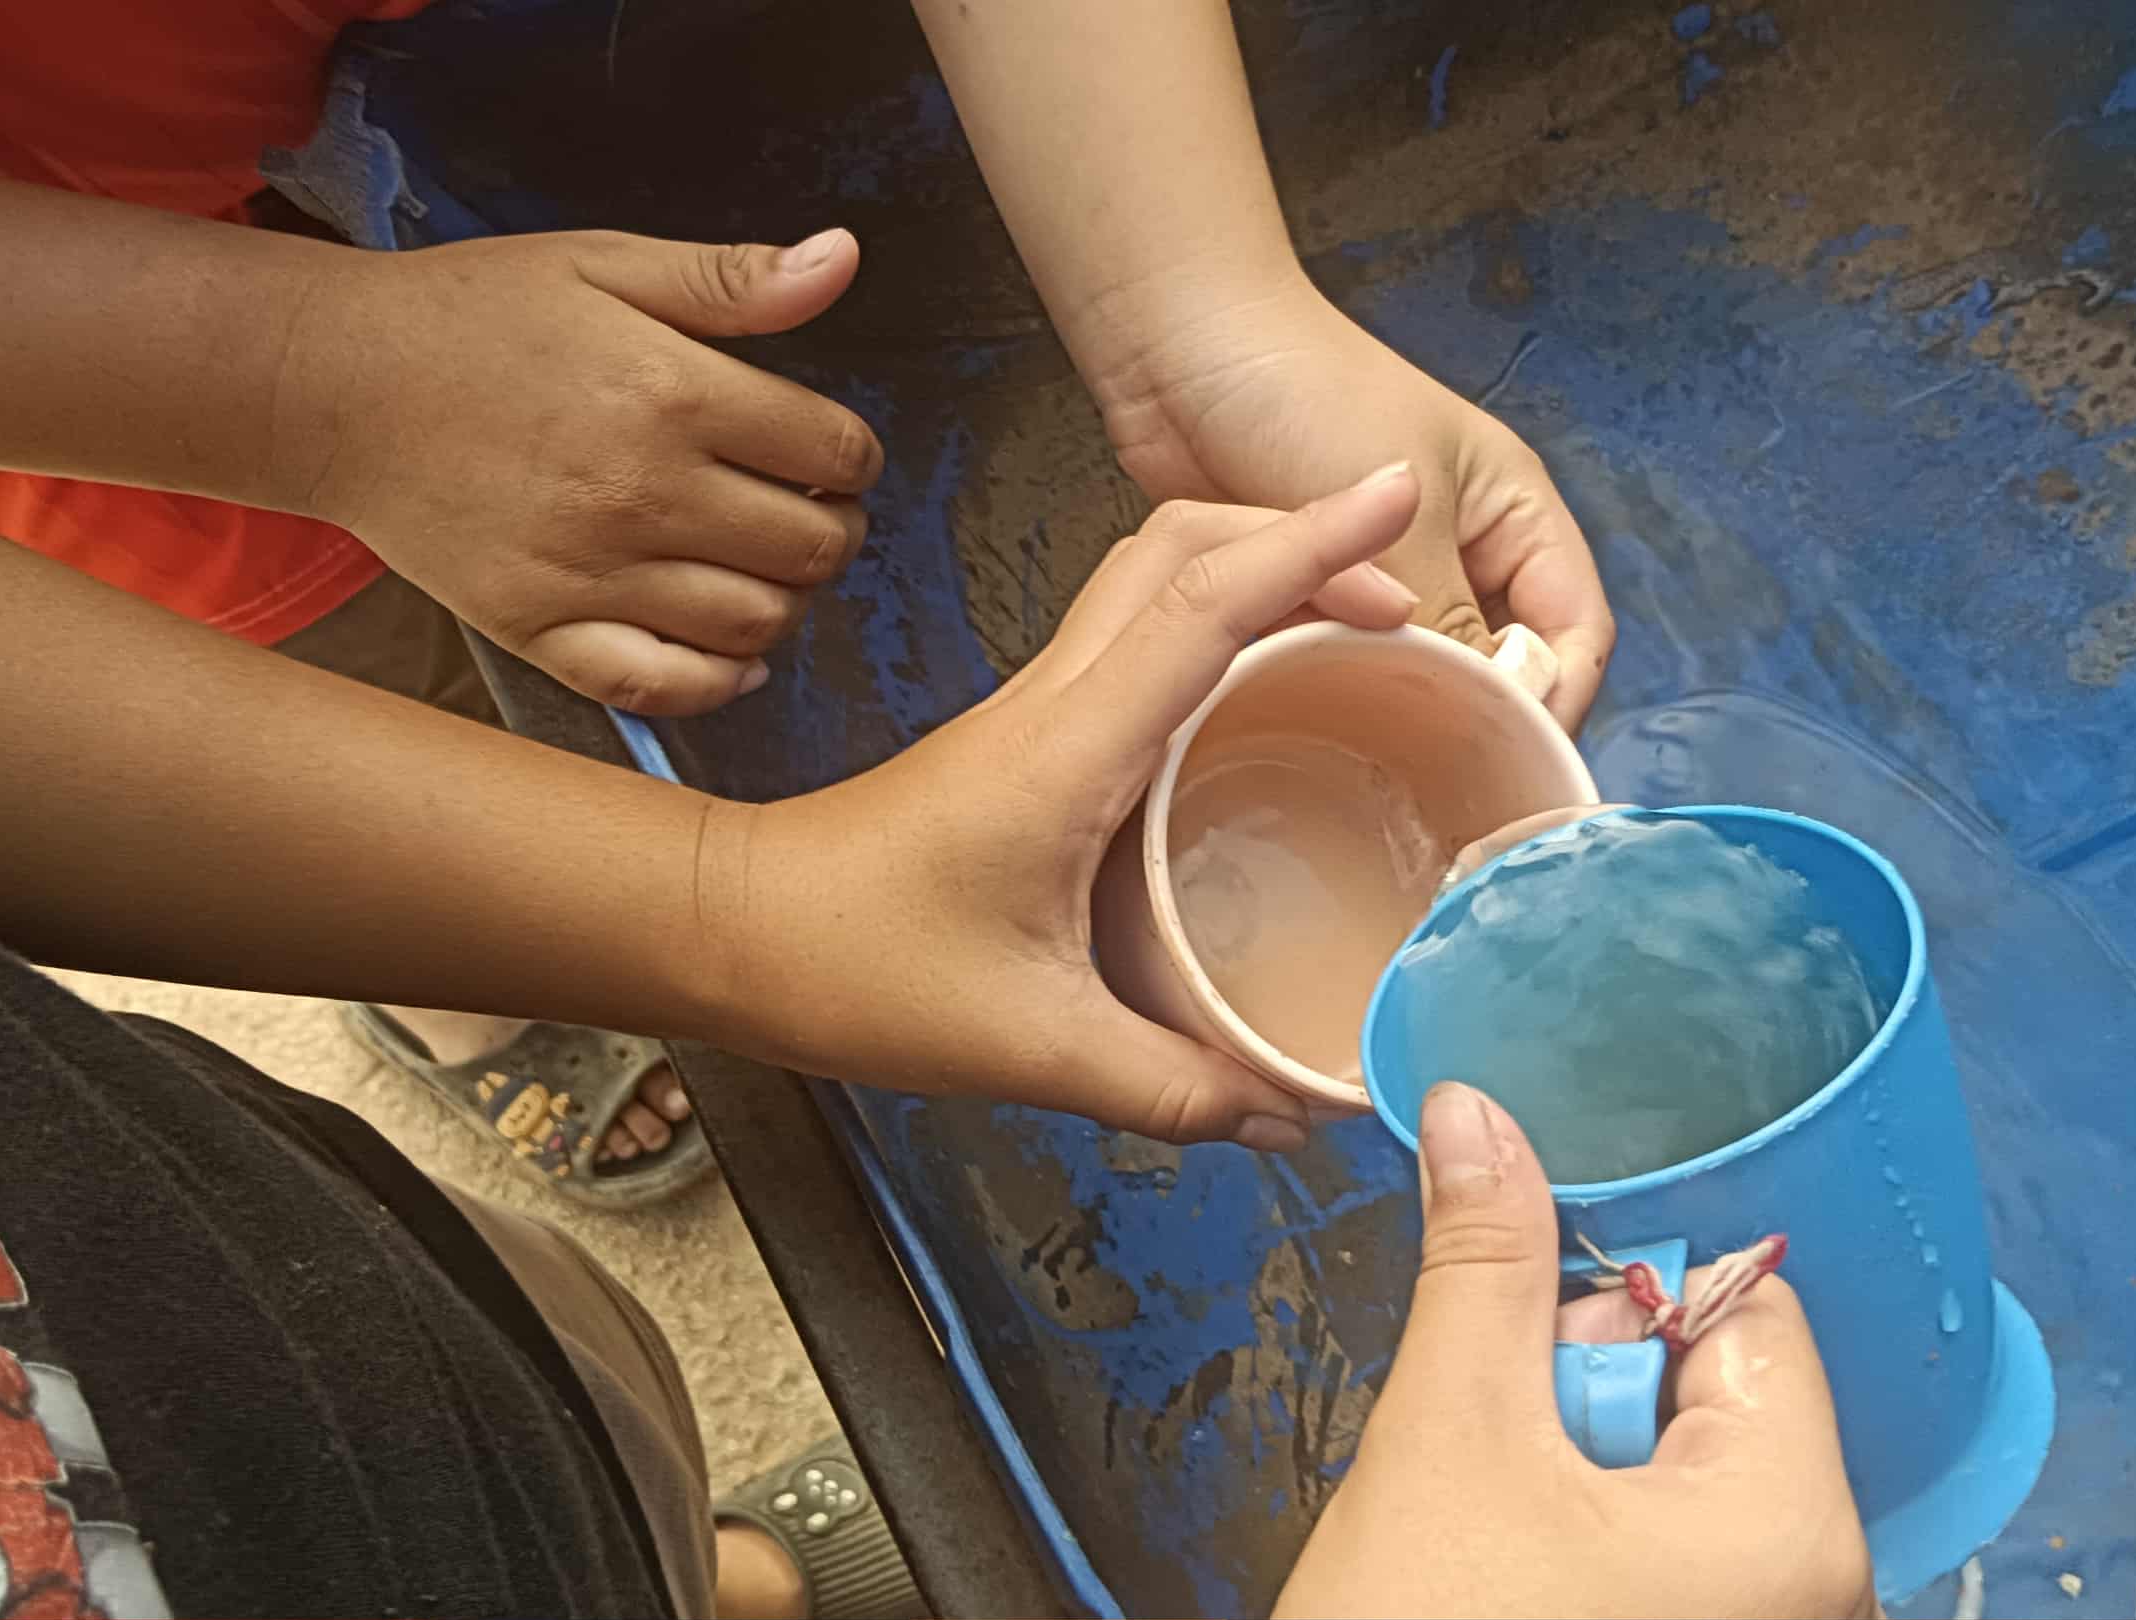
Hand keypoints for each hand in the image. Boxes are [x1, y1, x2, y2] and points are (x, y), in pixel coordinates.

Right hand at [281, 229, 884, 715]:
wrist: (335, 385)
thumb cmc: (472, 316)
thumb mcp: (604, 265)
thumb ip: (731, 279)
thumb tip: (844, 259)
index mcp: (671, 394)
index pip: (834, 449)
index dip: (853, 453)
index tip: (831, 452)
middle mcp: (641, 493)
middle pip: (811, 547)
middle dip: (836, 528)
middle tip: (812, 510)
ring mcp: (591, 573)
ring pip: (756, 624)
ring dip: (787, 601)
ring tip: (765, 567)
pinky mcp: (540, 630)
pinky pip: (663, 687)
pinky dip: (717, 681)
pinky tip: (731, 651)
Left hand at [705, 467, 1427, 1147]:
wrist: (732, 927)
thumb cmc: (852, 963)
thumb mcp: (1027, 1044)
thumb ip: (1170, 1085)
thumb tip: (1291, 1116)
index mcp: (1067, 747)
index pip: (1204, 604)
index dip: (1310, 542)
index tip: (1395, 494)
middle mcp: (1058, 699)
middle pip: (1186, 547)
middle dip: (1303, 534)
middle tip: (1404, 584)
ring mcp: (1042, 705)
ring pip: (1161, 578)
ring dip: (1262, 569)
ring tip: (1362, 619)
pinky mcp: (1033, 733)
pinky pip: (1143, 638)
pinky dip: (1220, 626)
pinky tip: (1268, 693)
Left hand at [1092, 284, 1614, 727]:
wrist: (1179, 346)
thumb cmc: (1306, 394)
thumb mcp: (1401, 514)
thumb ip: (1451, 623)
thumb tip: (1488, 717)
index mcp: (1513, 514)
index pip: (1575, 631)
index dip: (1556, 698)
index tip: (1514, 760)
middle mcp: (1461, 550)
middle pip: (1502, 666)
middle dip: (1480, 718)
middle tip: (1443, 784)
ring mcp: (1384, 576)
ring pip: (1419, 674)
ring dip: (1401, 712)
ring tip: (1377, 767)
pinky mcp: (1309, 596)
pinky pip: (1344, 666)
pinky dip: (1337, 695)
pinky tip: (1315, 732)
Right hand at [1277, 1082, 1877, 1619]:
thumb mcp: (1450, 1436)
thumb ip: (1484, 1264)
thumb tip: (1480, 1115)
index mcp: (1795, 1528)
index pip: (1750, 1313)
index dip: (1622, 1299)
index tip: (1529, 1340)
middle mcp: (1819, 1598)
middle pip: (1714, 1397)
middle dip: (1586, 1394)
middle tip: (1499, 1465)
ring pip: (1674, 1480)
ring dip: (1571, 1469)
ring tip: (1490, 1540)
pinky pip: (1663, 1560)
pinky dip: (1580, 1544)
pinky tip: (1507, 1581)